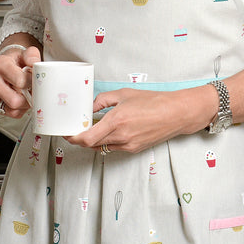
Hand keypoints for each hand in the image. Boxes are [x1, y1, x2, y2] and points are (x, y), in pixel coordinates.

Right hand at [0, 46, 41, 117]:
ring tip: (25, 94)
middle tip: (31, 91)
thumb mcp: (27, 54)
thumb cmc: (18, 62)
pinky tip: (19, 99)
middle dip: (27, 98)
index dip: (31, 83)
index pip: (19, 81)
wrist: (10, 66)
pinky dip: (18, 109)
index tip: (34, 80)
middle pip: (14, 100)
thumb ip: (32, 55)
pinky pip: (10, 113)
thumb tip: (34, 63)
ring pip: (12, 109)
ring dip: (23, 105)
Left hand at [65, 87, 211, 153]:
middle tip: (74, 129)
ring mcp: (128, 145)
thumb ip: (102, 101)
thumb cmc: (153, 101)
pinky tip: (106, 132)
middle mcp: (121, 136)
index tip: (66, 133)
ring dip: (92, 141)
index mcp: (116, 121)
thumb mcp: (124, 94)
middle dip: (79, 138)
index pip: (86, 138)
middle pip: (90, 145)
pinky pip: (112, 148)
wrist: (177, 114)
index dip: (72, 138)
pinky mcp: (133, 149)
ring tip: (90, 129)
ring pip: (101, 148)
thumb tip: (88, 108)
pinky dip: (105, 142)